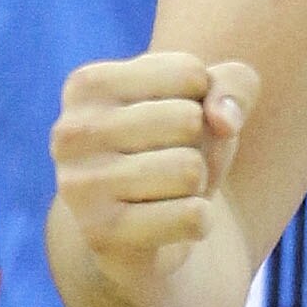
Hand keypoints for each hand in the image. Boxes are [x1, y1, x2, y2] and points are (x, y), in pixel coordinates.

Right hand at [50, 52, 257, 299]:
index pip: (189, 73)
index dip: (201, 101)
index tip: (169, 122)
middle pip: (189, 121)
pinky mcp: (101, 233)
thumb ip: (235, 85)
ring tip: (165, 191)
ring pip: (190, 170)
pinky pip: (193, 217)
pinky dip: (199, 221)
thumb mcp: (213, 98)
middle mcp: (71, 131)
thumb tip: (224, 121)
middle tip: (169, 162)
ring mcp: (80, 185)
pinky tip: (167, 222)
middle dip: (198, 146)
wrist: (140, 229)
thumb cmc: (174, 145)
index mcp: (89, 84)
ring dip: (196, 185)